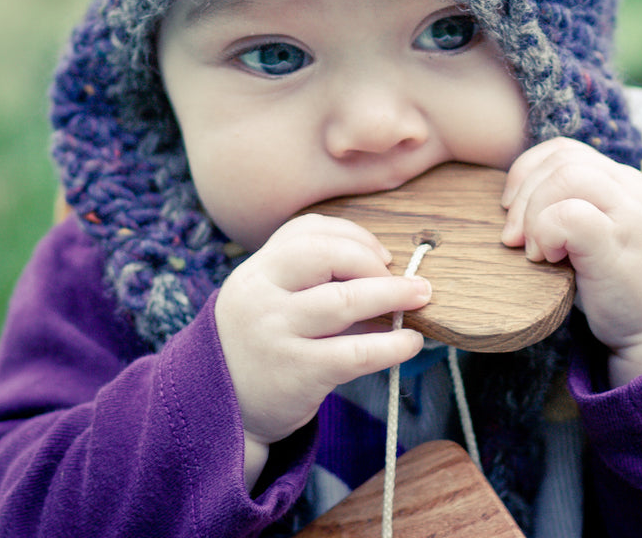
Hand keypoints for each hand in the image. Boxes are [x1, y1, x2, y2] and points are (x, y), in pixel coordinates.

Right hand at [214, 213, 429, 487]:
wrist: (221, 410)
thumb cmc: (262, 341)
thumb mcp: (268, 297)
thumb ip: (308, 274)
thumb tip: (384, 267)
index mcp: (255, 270)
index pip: (307, 230)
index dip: (354, 236)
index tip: (382, 255)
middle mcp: (261, 296)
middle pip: (325, 254)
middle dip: (372, 260)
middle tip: (406, 277)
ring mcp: (277, 334)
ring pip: (344, 300)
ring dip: (392, 295)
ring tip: (420, 297)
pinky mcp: (297, 374)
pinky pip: (356, 353)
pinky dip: (392, 345)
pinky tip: (410, 342)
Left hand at [500, 138, 641, 386]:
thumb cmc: (617, 283)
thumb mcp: (597, 231)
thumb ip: (570, 203)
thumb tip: (512, 198)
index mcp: (623, 181)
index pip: (565, 150)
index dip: (528, 172)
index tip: (511, 208)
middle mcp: (632, 189)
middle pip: (562, 159)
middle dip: (523, 193)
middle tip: (513, 237)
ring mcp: (630, 214)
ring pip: (567, 176)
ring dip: (534, 212)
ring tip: (533, 249)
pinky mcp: (620, 245)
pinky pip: (570, 215)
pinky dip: (545, 231)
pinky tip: (547, 258)